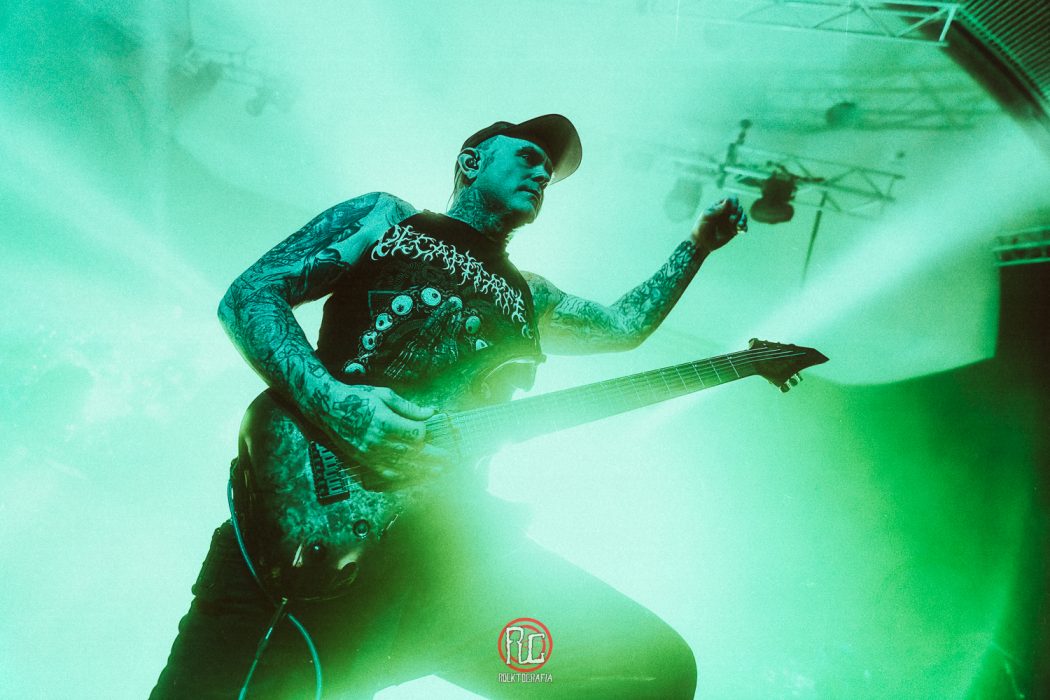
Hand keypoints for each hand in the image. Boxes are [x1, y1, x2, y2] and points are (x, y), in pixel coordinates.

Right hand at [308, 382, 453, 483]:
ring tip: (437, 472)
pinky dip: (400, 476)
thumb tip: (430, 412)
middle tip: (449, 461)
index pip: (416, 434)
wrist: (328, 408)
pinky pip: (385, 473)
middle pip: (413, 453)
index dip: (427, 434)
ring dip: (422, 470)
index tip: (433, 431)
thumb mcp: (385, 395)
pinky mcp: (363, 459)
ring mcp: (370, 453)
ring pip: (402, 466)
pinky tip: (412, 477)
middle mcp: (379, 441)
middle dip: (433, 458)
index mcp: (386, 422)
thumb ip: (409, 407)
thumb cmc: (357, 398)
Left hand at [690, 196, 746, 254]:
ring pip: (742, 217)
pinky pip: (743, 227)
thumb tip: (729, 199)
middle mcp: (726, 213)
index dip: (734, 203)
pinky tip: (741, 230)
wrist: (701, 243)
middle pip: (738, 208)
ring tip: (739, 225)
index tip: (732, 208)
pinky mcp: (734, 230)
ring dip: (743, 220)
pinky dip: (744, 227)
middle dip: (737, 213)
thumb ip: (718, 209)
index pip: (731, 200)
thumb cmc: (701, 227)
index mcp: (719, 206)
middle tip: (731, 220)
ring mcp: (731, 222)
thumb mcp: (707, 216)